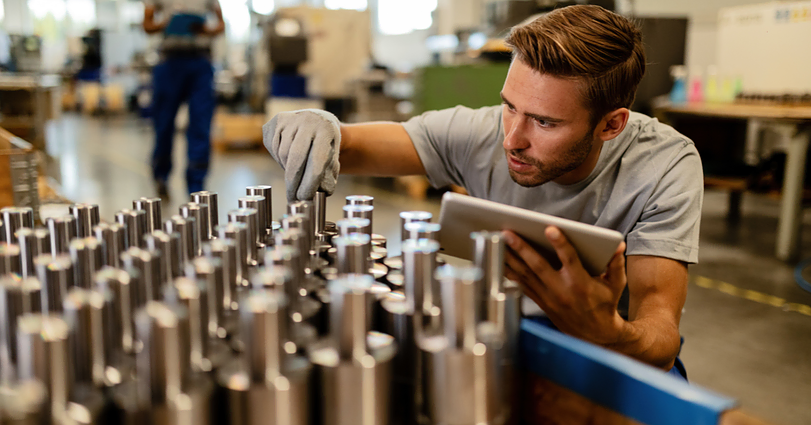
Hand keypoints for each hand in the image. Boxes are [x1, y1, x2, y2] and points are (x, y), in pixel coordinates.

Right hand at [263, 109, 340, 201]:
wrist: (318, 119)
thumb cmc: (326, 144)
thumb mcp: (333, 157)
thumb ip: (328, 175)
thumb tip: (322, 194)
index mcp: (326, 130)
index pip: (317, 160)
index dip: (309, 182)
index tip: (304, 197)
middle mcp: (309, 121)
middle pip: (296, 157)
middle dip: (293, 182)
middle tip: (292, 198)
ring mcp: (292, 119)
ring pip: (283, 153)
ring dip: (287, 169)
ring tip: (296, 173)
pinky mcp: (278, 120)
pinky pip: (273, 147)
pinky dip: (279, 158)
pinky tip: (288, 158)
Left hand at [502, 226, 627, 345]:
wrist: (595, 335)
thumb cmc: (606, 305)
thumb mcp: (616, 285)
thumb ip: (616, 264)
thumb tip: (618, 244)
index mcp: (581, 283)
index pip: (569, 259)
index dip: (560, 244)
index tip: (550, 229)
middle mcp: (561, 290)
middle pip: (538, 265)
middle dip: (522, 248)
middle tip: (508, 232)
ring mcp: (548, 297)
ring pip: (525, 274)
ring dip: (509, 257)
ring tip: (496, 240)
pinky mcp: (540, 301)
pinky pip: (521, 284)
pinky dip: (509, 271)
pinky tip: (499, 258)